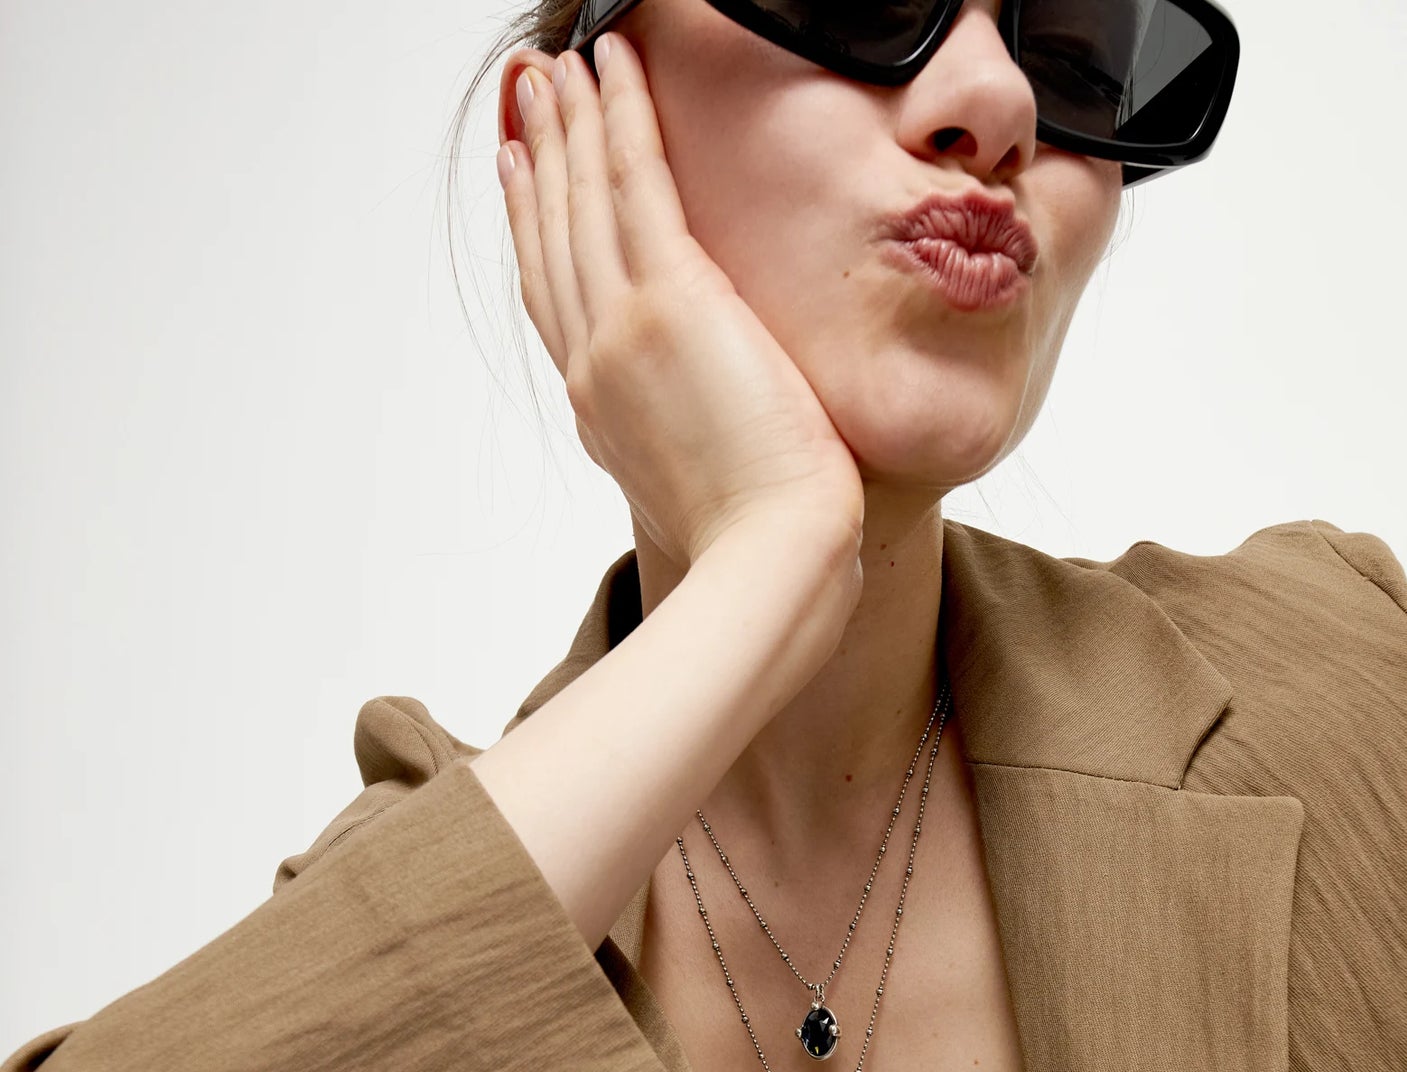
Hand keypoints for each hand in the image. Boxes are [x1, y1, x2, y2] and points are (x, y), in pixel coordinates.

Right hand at [498, 35, 864, 570]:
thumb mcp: (701, 486)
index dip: (533, 229)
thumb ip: (686, 438)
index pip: (555, 297)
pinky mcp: (670, 300)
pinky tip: (613, 67)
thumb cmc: (759, 541)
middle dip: (539, 160)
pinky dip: (620, 117)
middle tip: (528, 95)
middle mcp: (595, 364)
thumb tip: (707, 423)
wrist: (770, 557)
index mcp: (602, 410)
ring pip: (583, 200)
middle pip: (553, 239)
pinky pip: (635, 181)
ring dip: (570, 122)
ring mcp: (622, 328)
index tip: (523, 177)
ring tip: (562, 65)